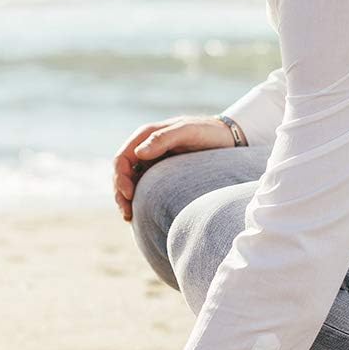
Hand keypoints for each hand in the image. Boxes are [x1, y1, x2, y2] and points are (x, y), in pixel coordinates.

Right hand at [113, 115, 239, 220]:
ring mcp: (152, 161)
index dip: (121, 177)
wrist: (228, 138)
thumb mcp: (188, 132)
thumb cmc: (209, 132)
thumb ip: (164, 139)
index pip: (123, 158)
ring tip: (130, 217)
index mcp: (146, 135)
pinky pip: (143, 186)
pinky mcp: (161, 172)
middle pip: (123, 173)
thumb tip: (139, 153)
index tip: (128, 194)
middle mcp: (146, 148)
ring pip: (130, 182)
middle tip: (127, 213)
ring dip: (126, 199)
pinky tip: (140, 213)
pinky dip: (138, 199)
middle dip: (120, 193)